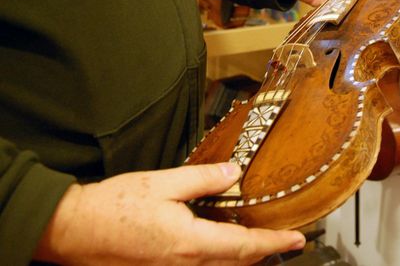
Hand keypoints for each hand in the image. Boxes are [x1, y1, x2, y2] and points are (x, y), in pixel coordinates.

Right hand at [35, 163, 304, 264]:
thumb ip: (202, 179)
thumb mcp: (162, 184)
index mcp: (189, 242)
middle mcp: (184, 265)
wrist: (73, 231)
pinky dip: (221, 261)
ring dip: (243, 259)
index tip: (297, 240)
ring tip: (260, 245)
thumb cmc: (113, 207)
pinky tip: (222, 248)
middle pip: (237, 264)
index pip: (244, 245)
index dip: (274, 243)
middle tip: (285, 241)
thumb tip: (234, 174)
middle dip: (264, 254)